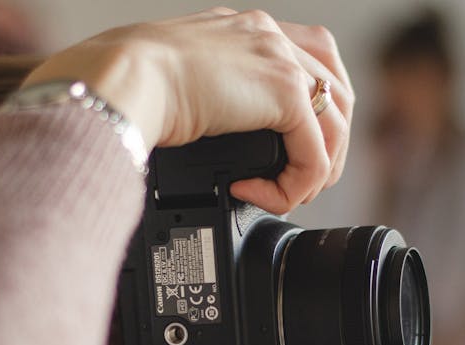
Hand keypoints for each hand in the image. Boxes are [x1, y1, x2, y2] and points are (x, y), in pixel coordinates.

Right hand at [20, 8, 353, 213]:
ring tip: (280, 194)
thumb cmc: (131, 83)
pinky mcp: (286, 92)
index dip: (312, 116)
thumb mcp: (179, 84)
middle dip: (329, 147)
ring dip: (315, 173)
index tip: (286, 151)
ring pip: (337, 127)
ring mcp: (282, 59)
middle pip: (338, 94)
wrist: (126, 78)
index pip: (310, 64)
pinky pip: (315, 156)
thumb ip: (208, 97)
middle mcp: (270, 36)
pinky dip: (293, 186)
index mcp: (248, 31)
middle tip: (296, 181)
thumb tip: (206, 128)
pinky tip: (258, 194)